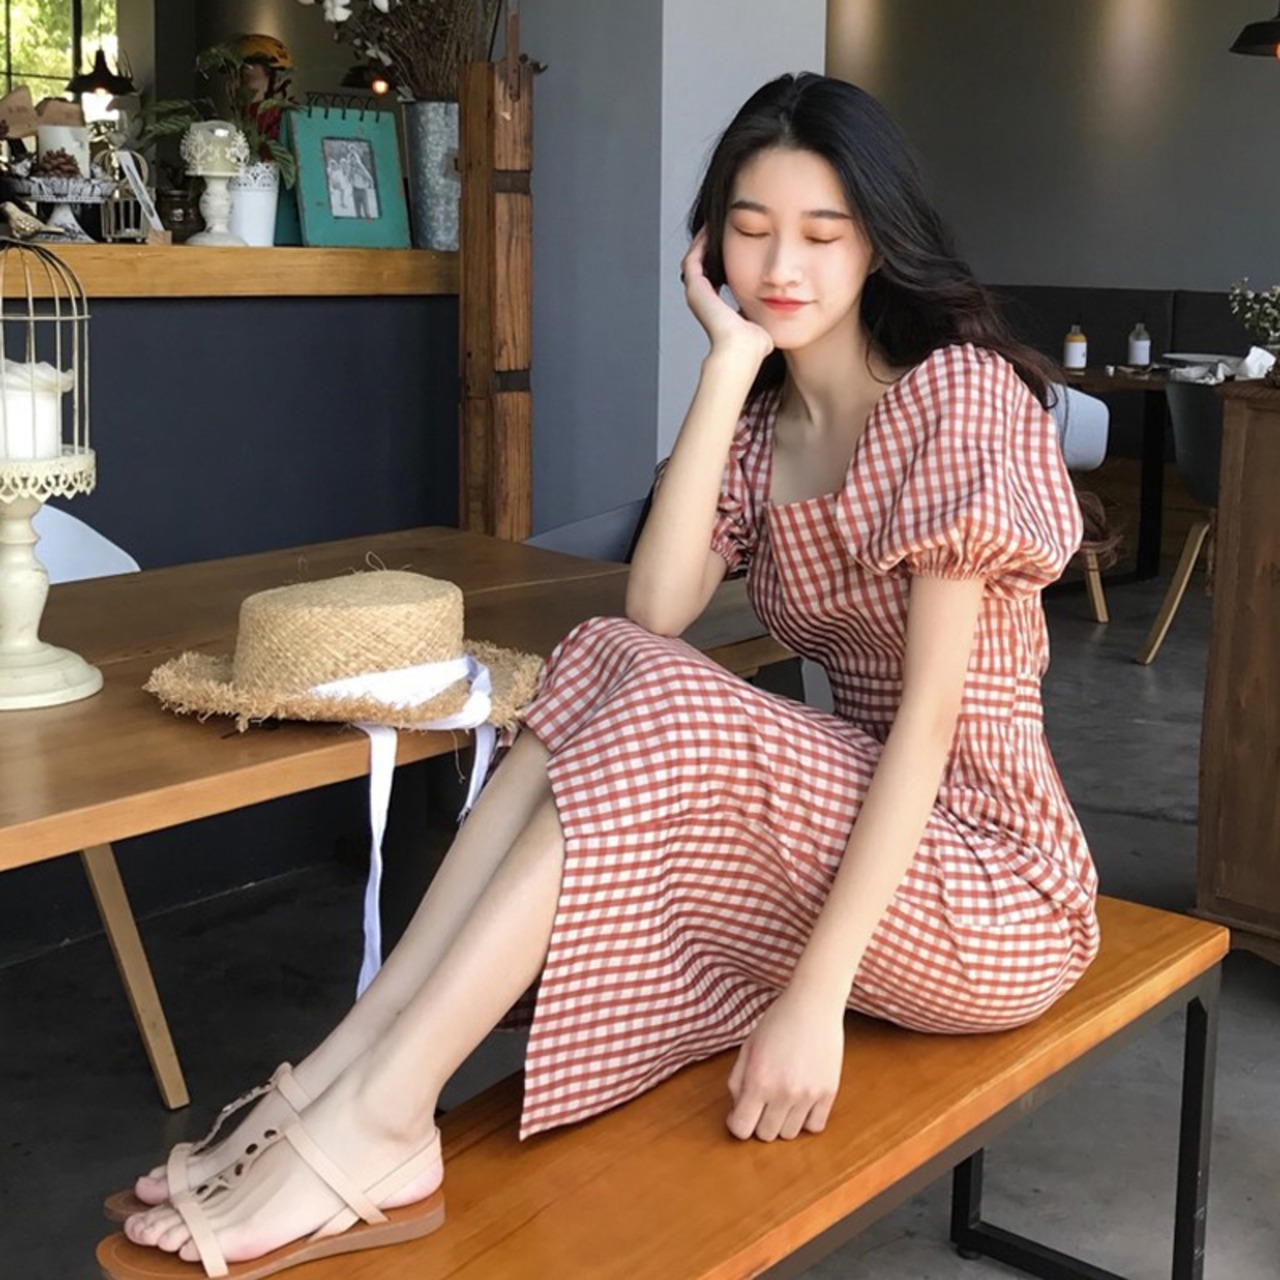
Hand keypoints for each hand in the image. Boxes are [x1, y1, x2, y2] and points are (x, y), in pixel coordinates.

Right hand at [681, 228, 773, 365]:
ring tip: (713, 223)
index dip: (722, 261)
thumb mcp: (759, 323)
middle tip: (721, 228)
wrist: (742, 350)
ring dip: (703, 242)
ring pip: (695, 260)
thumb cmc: (753, 345)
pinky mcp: (696, 289)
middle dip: (711, 247)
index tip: (733, 245)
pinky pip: (693, 259)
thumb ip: (763, 314)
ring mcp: (697, 295)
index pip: (714, 279)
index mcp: (716, 309)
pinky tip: (711, 229)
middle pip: (702, 267)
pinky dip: (700, 243)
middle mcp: (703, 301)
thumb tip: (778, 309)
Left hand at [725, 985, 844, 1140]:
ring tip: (782, 1100)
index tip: (739, 1114)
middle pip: (766, 1135)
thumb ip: (737, 1081)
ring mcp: (808, 1095)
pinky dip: (806, 1120)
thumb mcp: (748, 1048)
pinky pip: (815, 1127)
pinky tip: (801, 1102)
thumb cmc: (777, 1022)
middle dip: (758, 1123)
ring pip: (790, 1134)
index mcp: (758, 1081)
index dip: (736, 1124)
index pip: (741, 1129)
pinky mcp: (829, 1093)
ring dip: (782, 1123)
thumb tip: (739, 1109)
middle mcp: (783, 1093)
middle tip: (761, 1104)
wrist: (813, 1005)